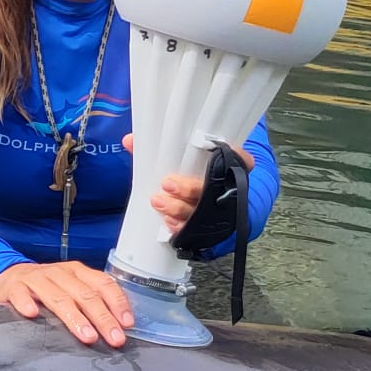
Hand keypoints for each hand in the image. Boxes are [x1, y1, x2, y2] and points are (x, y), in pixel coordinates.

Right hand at [0, 260, 132, 345]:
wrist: (8, 277)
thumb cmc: (46, 288)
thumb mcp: (71, 289)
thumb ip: (91, 302)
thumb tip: (118, 327)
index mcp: (77, 272)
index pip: (102, 283)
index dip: (117, 302)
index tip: (127, 323)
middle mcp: (59, 273)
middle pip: (84, 294)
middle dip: (102, 318)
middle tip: (114, 338)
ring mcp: (36, 279)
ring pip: (58, 297)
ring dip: (74, 317)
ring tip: (87, 336)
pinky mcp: (14, 287)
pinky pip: (21, 294)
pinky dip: (26, 303)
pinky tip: (33, 314)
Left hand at [121, 133, 254, 233]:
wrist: (213, 205)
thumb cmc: (195, 174)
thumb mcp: (182, 157)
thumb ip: (155, 147)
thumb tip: (129, 140)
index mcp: (230, 165)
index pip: (241, 159)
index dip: (233, 156)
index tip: (213, 151)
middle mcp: (229, 188)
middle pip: (212, 189)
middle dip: (189, 189)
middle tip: (168, 184)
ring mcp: (221, 211)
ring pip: (202, 212)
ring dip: (179, 209)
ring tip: (159, 202)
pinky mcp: (211, 229)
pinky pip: (197, 230)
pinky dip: (181, 227)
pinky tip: (168, 222)